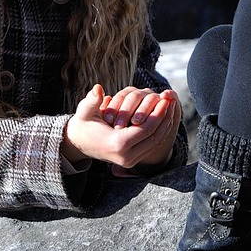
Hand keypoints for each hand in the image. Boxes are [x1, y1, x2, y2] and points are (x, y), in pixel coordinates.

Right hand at [62, 85, 181, 170]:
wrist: (78, 143)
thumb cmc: (83, 123)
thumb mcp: (85, 111)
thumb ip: (92, 100)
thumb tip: (97, 88)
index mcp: (117, 144)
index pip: (146, 129)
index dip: (158, 113)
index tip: (165, 99)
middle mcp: (126, 156)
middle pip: (155, 137)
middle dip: (165, 118)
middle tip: (171, 101)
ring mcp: (130, 161)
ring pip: (155, 142)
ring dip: (165, 125)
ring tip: (170, 107)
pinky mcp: (132, 161)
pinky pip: (151, 146)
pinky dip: (159, 132)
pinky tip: (163, 117)